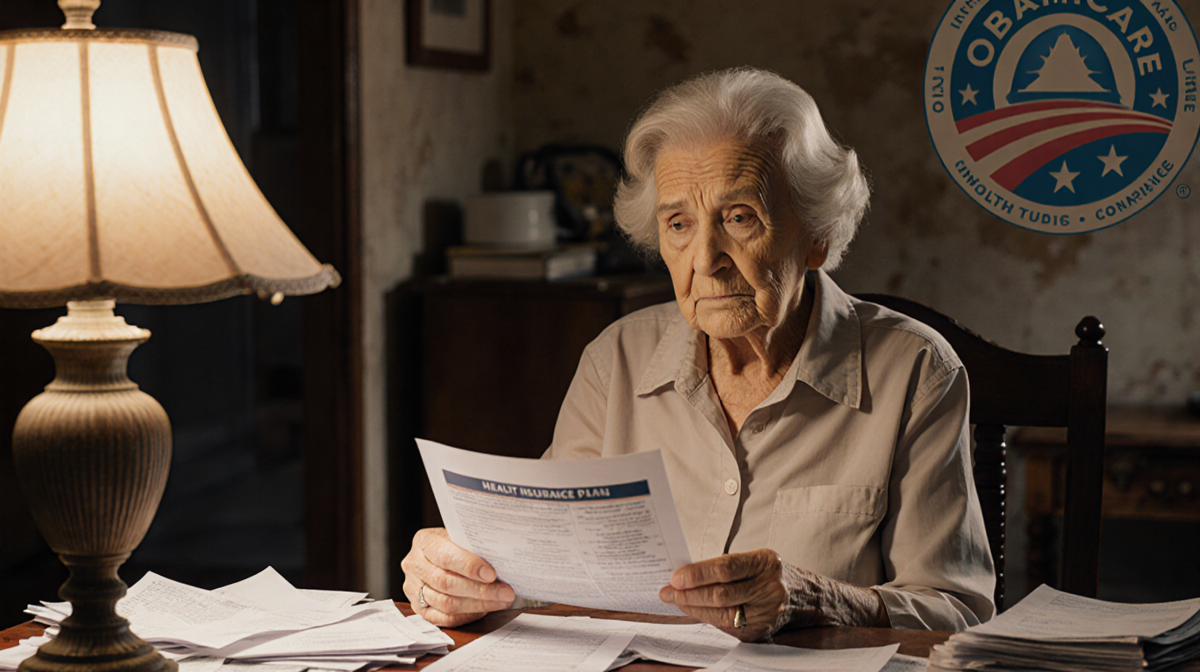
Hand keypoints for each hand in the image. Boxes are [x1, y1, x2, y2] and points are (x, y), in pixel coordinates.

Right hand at [401, 527, 515, 626]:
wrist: (441, 556)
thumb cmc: (457, 546)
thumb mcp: (462, 538)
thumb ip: (474, 547)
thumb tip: (502, 560)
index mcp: (424, 542)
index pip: (445, 556)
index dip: (469, 566)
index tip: (492, 574)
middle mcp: (414, 565)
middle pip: (446, 583)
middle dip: (479, 590)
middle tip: (505, 593)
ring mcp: (413, 589)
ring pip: (446, 603)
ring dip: (477, 604)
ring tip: (500, 601)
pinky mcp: (419, 609)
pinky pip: (444, 618)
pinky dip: (467, 615)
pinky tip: (484, 610)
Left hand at [658, 549, 888, 640]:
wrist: (807, 597)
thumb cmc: (770, 573)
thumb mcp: (754, 560)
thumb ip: (724, 566)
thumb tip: (684, 575)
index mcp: (767, 562)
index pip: (727, 568)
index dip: (698, 573)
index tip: (675, 577)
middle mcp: (770, 588)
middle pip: (721, 594)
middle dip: (689, 593)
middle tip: (667, 591)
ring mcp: (768, 613)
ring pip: (722, 614)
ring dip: (693, 608)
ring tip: (674, 601)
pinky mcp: (762, 632)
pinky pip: (727, 626)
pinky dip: (706, 618)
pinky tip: (693, 611)